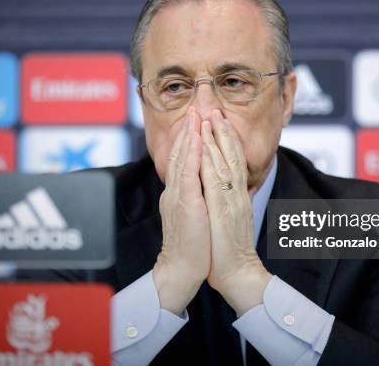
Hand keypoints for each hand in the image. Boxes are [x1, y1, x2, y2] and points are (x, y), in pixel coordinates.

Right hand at [152, 108, 209, 314]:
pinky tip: (197, 140)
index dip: (189, 140)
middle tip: (194, 108)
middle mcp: (176, 192)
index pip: (184, 161)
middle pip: (181, 155)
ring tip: (195, 116)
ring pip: (183, 159)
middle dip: (188, 130)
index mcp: (179, 194)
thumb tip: (203, 186)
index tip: (196, 121)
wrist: (182, 270)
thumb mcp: (194, 216)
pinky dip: (192, 155)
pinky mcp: (185, 205)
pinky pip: (188, 175)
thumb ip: (195, 198)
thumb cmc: (192, 247)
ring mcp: (179, 197)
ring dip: (189, 136)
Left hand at [200, 109, 271, 315]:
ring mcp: (230, 201)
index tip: (220, 120)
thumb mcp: (234, 219)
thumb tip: (234, 188)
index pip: (232, 161)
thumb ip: (234, 200)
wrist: (236, 273)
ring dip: (217, 139)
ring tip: (211, 118)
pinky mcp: (223, 210)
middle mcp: (236, 194)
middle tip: (215, 109)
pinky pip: (215, 181)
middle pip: (230, 156)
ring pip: (224, 162)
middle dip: (222, 131)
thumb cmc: (230, 249)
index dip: (226, 139)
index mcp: (237, 196)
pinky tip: (204, 146)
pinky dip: (210, 161)